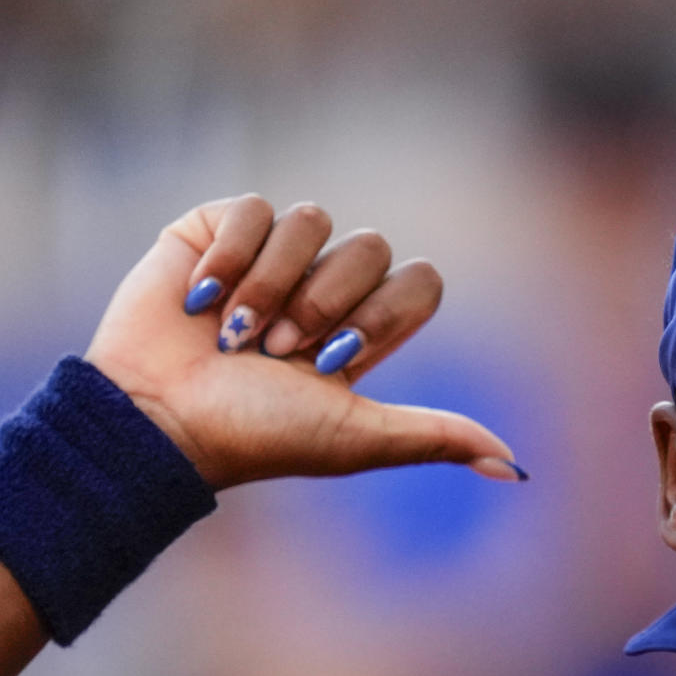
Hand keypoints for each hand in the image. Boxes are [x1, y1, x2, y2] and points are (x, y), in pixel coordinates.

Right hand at [84, 194, 522, 489]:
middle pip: (371, 247)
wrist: (160, 419)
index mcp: (362, 328)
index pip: (420, 281)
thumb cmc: (256, 434)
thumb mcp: (356, 436)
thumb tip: (516, 469)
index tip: (335, 360)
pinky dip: (229, 257)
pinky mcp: (214, 230)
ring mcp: (268, 253)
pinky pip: (252, 206)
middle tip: (278, 352)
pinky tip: (200, 301)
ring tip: (236, 335)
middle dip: (325, 304)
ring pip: (312, 220)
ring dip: (274, 284)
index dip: (383, 314)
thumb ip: (436, 437)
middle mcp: (321, 284)